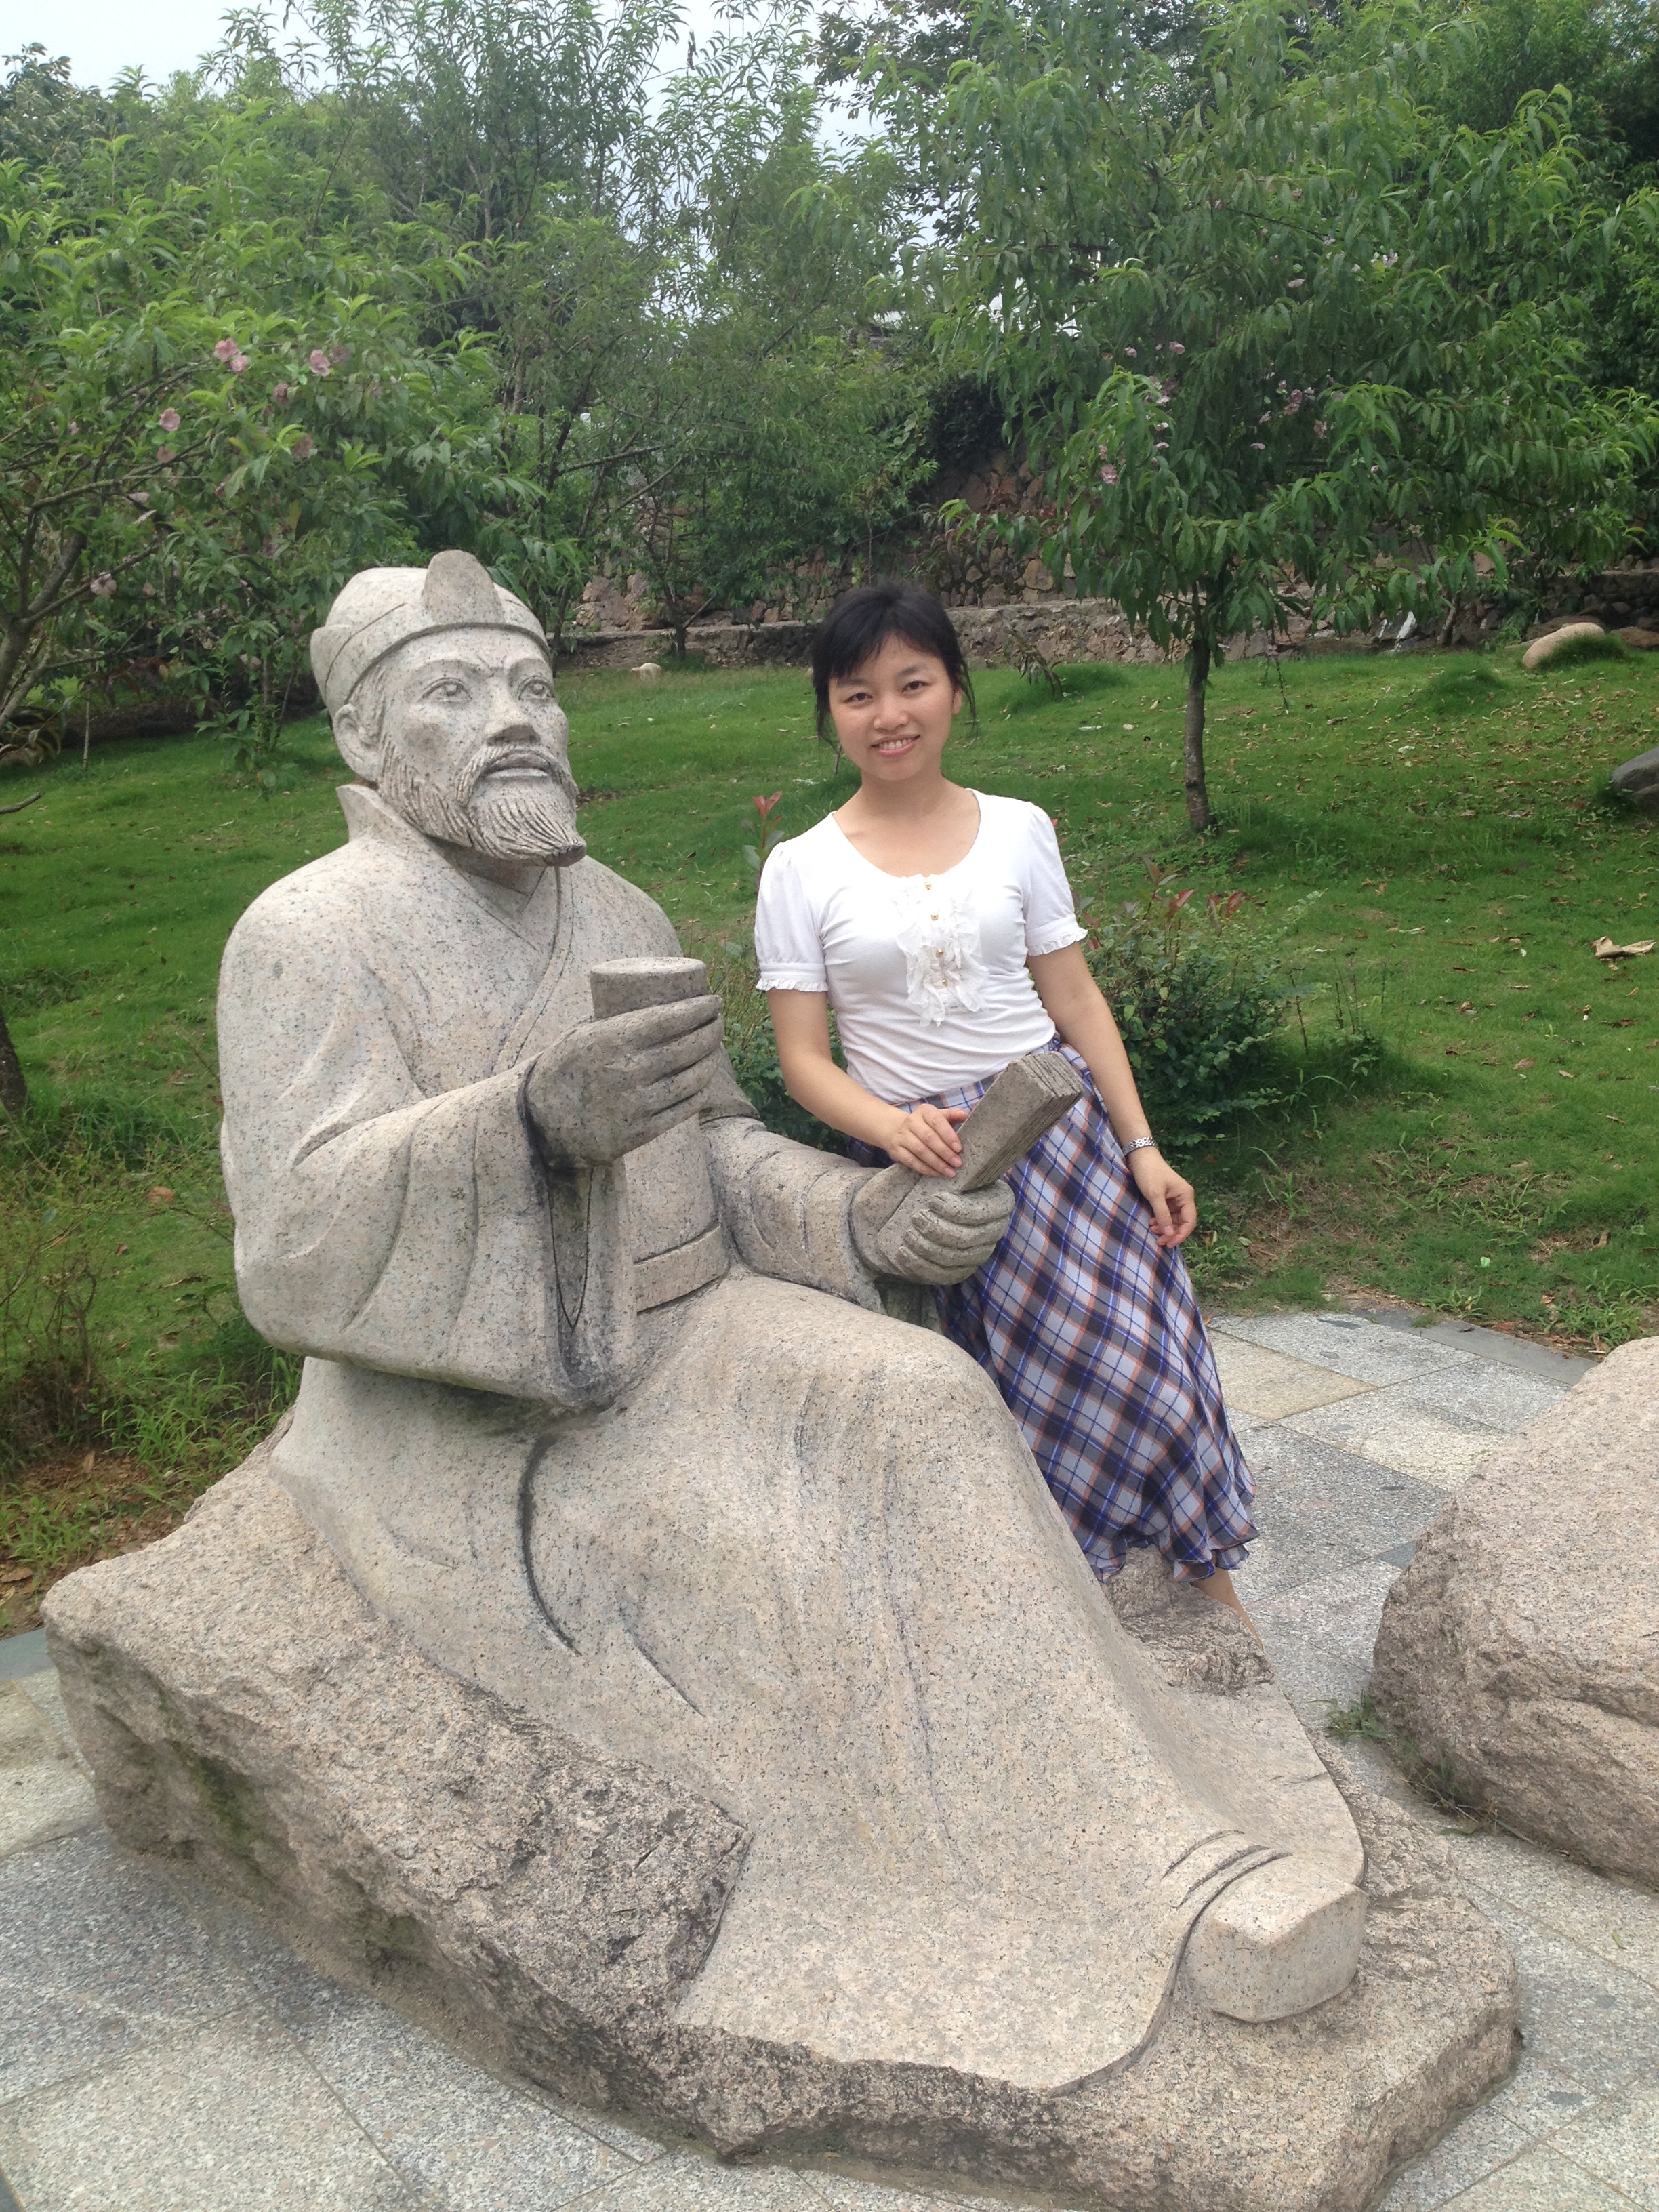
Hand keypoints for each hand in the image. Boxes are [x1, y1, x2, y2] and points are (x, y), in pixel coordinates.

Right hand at [526, 996, 723, 1169]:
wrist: (539, 1123)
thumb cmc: (561, 1070)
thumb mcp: (579, 1035)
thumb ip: (613, 1021)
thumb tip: (650, 1000)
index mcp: (611, 1040)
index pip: (670, 1019)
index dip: (699, 1009)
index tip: (715, 1001)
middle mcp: (627, 1071)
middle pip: (687, 1047)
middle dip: (711, 1030)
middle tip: (718, 1022)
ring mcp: (636, 1104)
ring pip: (691, 1079)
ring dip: (710, 1061)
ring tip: (714, 1049)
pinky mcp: (640, 1132)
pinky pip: (683, 1109)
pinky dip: (699, 1092)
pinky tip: (704, 1081)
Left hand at [851, 1166, 1013, 1283]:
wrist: (925, 1215)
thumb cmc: (940, 1185)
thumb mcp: (950, 1169)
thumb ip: (956, 1154)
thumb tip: (964, 1116)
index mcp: (997, 1204)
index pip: (986, 1212)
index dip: (959, 1209)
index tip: (933, 1200)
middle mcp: (992, 1232)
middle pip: (968, 1238)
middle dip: (940, 1229)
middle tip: (916, 1218)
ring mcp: (976, 1254)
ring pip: (955, 1256)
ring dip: (929, 1246)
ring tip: (909, 1233)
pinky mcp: (957, 1270)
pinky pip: (941, 1273)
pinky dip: (919, 1263)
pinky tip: (903, 1252)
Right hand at [882, 1102, 967, 1177]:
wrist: (897, 1129)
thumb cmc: (926, 1125)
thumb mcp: (939, 1116)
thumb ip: (952, 1115)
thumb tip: (964, 1114)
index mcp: (925, 1111)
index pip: (937, 1121)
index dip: (948, 1135)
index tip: (959, 1148)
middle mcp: (911, 1121)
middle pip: (929, 1138)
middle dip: (945, 1152)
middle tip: (957, 1163)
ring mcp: (902, 1135)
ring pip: (920, 1150)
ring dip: (936, 1163)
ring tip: (949, 1171)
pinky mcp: (896, 1149)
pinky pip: (910, 1161)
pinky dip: (924, 1168)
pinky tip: (936, 1173)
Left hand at [1126, 1147, 1196, 1248]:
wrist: (1140, 1157)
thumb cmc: (1149, 1173)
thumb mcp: (1155, 1195)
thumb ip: (1163, 1214)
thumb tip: (1170, 1233)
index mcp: (1186, 1195)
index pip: (1190, 1221)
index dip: (1181, 1234)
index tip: (1169, 1243)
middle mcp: (1184, 1198)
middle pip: (1183, 1222)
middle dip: (1172, 1233)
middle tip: (1159, 1241)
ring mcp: (1176, 1198)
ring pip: (1175, 1220)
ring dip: (1166, 1228)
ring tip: (1153, 1231)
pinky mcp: (1167, 1198)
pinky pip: (1168, 1214)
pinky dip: (1161, 1221)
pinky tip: (1152, 1223)